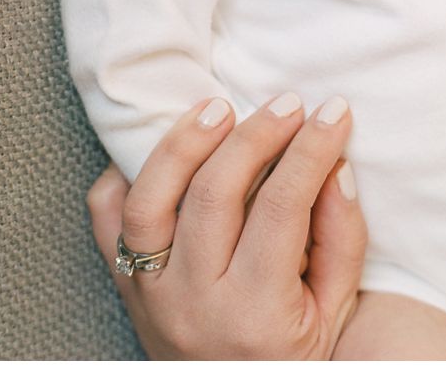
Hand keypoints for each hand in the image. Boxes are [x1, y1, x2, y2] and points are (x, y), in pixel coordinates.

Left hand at [85, 94, 366, 359]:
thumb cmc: (290, 353)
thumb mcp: (333, 312)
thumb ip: (340, 241)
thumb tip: (334, 165)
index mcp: (256, 314)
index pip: (283, 209)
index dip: (310, 151)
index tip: (333, 112)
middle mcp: (193, 302)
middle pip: (213, 195)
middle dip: (254, 136)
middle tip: (285, 103)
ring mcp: (149, 292)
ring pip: (149, 200)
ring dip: (182, 144)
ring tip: (218, 107)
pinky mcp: (124, 284)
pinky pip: (105, 218)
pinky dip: (122, 175)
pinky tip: (159, 149)